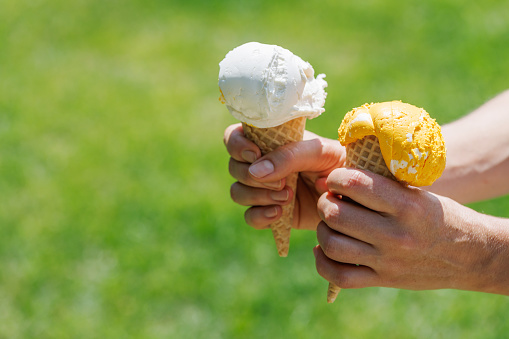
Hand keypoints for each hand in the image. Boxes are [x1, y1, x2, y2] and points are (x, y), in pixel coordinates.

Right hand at [224, 123, 344, 230]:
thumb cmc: (341, 165)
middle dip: (252, 176)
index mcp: (271, 142)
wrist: (357, 200)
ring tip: (286, 198)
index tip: (255, 154)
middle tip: (282, 182)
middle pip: (234, 167)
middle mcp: (263, 165)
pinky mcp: (271, 214)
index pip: (235, 137)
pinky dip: (260, 216)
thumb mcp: (320, 152)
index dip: (237, 145)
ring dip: (257, 195)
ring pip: (237, 192)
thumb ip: (289, 156)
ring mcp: (265, 190)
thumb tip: (256, 169)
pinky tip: (280, 214)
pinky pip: (250, 216)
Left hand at [314, 167, 508, 293]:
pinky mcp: (383, 280)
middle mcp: (395, 234)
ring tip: (330, 223)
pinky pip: (339, 276)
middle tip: (330, 199)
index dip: (336, 177)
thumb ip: (379, 186)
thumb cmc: (437, 215)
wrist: (470, 254)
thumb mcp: (416, 193)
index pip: (355, 184)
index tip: (337, 178)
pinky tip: (325, 249)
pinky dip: (323, 262)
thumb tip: (330, 178)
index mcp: (405, 205)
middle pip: (336, 215)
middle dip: (325, 202)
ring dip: (322, 230)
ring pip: (332, 245)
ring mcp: (388, 261)